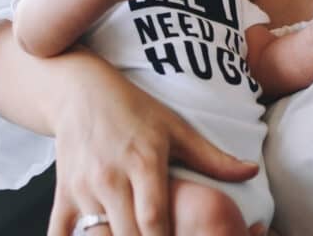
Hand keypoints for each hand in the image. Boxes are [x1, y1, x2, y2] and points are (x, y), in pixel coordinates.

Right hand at [46, 55, 259, 235]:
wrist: (80, 91)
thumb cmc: (134, 109)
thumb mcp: (176, 128)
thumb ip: (212, 157)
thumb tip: (252, 171)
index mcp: (144, 163)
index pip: (154, 217)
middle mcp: (111, 177)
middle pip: (127, 234)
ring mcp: (83, 187)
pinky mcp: (62, 192)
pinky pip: (60, 231)